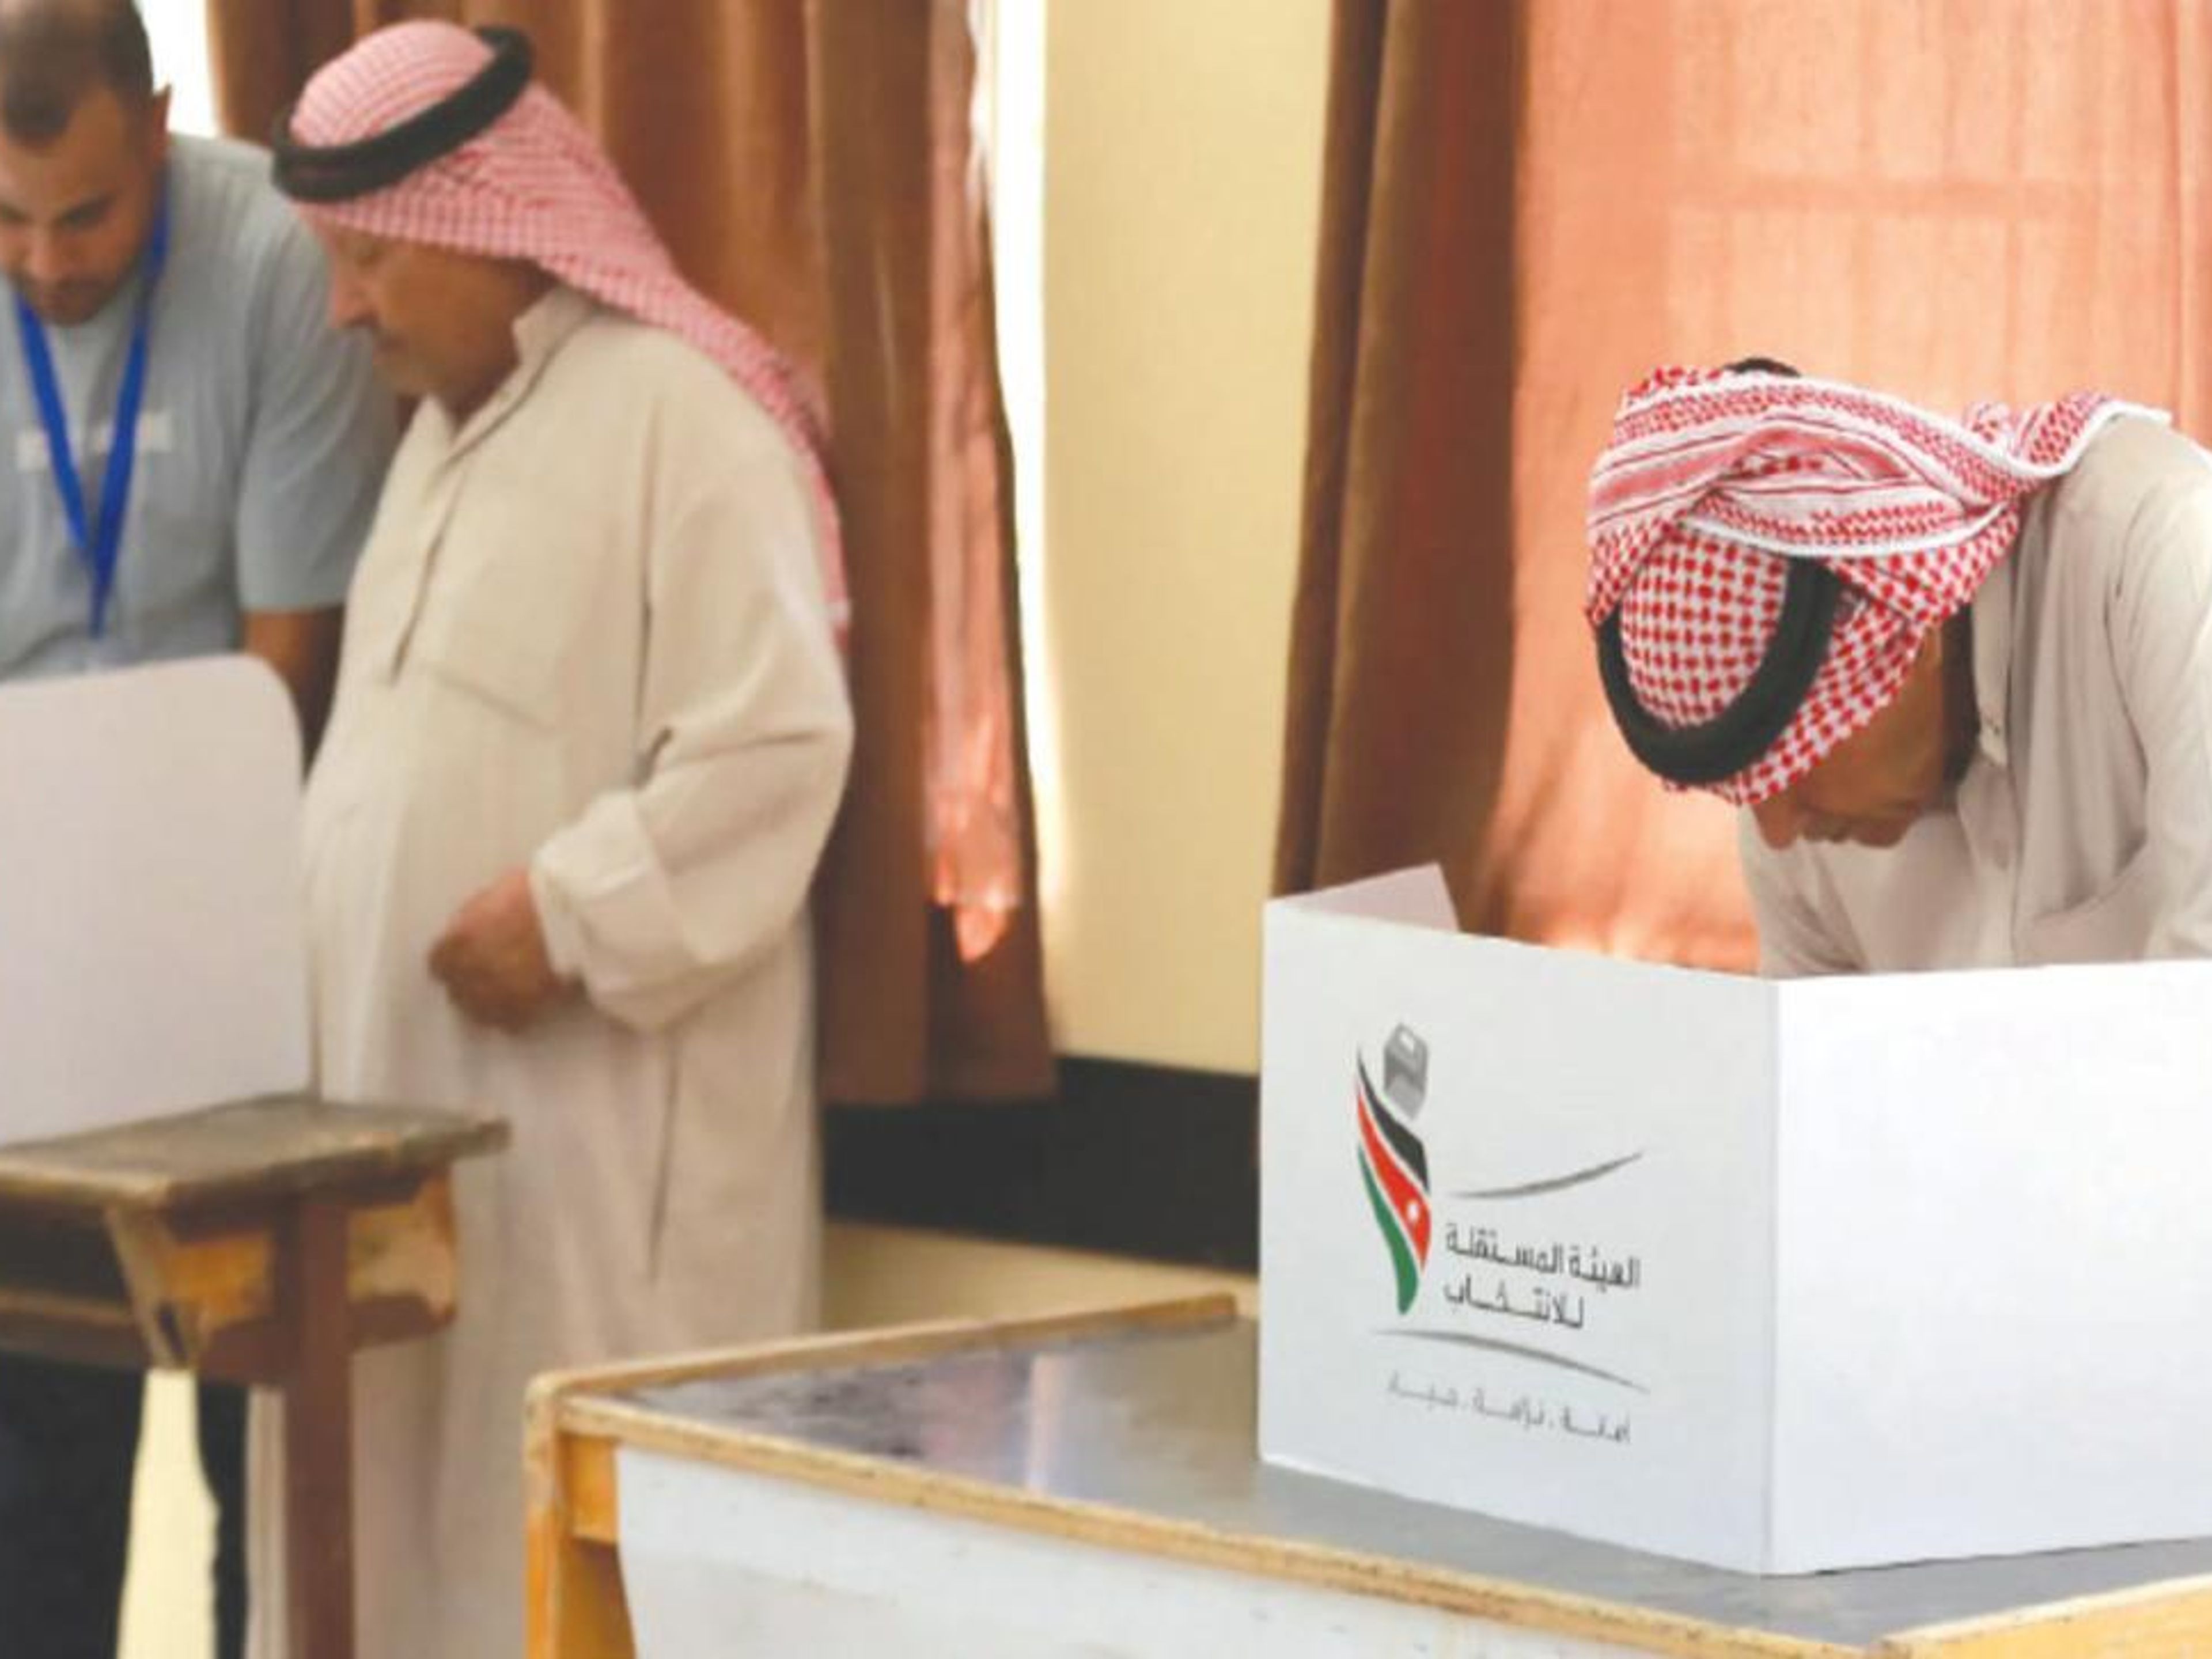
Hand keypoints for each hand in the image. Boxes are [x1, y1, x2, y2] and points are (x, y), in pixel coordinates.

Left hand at [428, 867, 573, 1030]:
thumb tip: (469, 932)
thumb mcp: (492, 895)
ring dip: (489, 1005)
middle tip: (489, 977)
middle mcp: (469, 972)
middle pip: (457, 991)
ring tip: (506, 995)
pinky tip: (527, 1004)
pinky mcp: (523, 1008)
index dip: (451, 963)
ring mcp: (495, 994)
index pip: (438, 964)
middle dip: (469, 986)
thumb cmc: (537, 894)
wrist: (576, 913)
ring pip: (479, 1013)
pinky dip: (515, 1016)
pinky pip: (510, 1023)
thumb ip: (473, 919)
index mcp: (458, 941)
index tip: (463, 962)